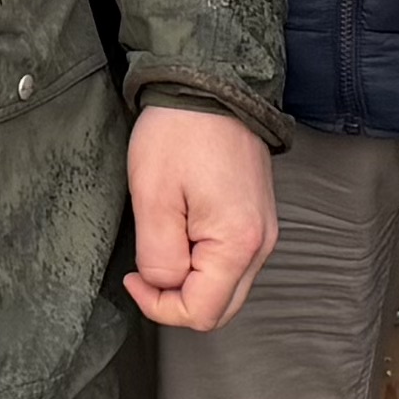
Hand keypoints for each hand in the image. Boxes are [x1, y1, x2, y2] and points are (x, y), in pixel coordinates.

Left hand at [123, 105, 277, 331]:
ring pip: (226, 287)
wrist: (209, 85)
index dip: (159, 306)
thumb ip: (159, 255)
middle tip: (144, 269)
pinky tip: (180, 232)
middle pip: (220, 308)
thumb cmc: (180, 132)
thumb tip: (164, 284)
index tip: (134, 277)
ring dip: (189, 280)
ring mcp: (263, 231)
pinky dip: (203, 262)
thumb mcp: (152, 197)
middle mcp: (261, 243)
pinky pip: (231, 261)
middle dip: (176, 299)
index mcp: (238, 243)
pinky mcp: (256, 219)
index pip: (202, 313)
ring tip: (162, 239)